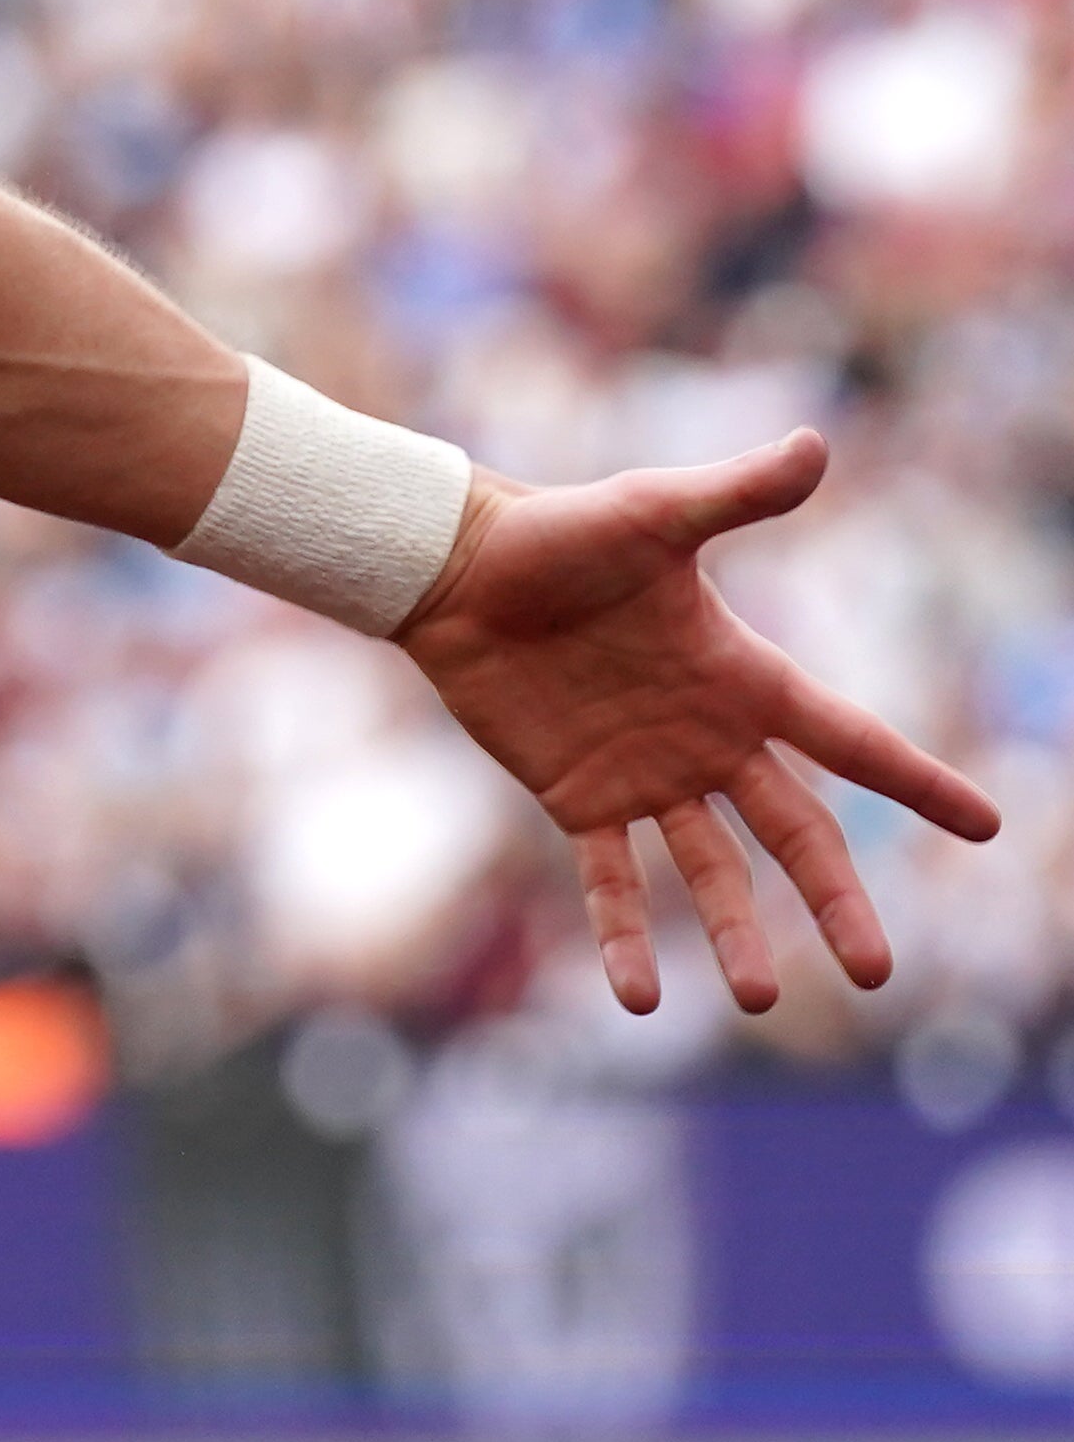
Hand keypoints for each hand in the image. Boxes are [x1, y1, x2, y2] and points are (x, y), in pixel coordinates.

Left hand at [397, 431, 1000, 1014]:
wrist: (456, 567)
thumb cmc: (558, 532)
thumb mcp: (653, 514)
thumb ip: (735, 493)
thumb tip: (815, 443)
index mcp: (743, 679)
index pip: (850, 739)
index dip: (917, 780)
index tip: (984, 825)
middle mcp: (709, 738)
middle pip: (796, 832)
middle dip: (836, 899)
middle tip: (876, 972)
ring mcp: (646, 774)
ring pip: (711, 870)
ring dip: (736, 932)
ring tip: (755, 996)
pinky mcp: (577, 796)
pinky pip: (611, 877)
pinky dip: (625, 934)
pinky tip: (640, 998)